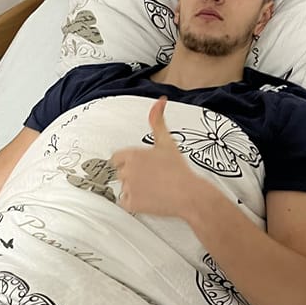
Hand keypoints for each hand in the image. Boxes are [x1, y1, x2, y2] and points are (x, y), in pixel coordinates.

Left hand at [111, 97, 199, 216]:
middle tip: (151, 178)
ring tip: (153, 188)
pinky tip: (149, 198)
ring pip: (124, 188)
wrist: (189, 194)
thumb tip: (160, 101)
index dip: (127, 162)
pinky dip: (134, 203)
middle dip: (132, 175)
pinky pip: (125, 202)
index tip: (141, 167)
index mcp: (132, 154)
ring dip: (134, 189)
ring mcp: (128, 187)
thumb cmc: (179, 169)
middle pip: (120, 173)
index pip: (116, 158)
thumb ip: (157, 121)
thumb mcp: (167, 141)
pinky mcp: (131, 203)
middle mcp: (127, 170)